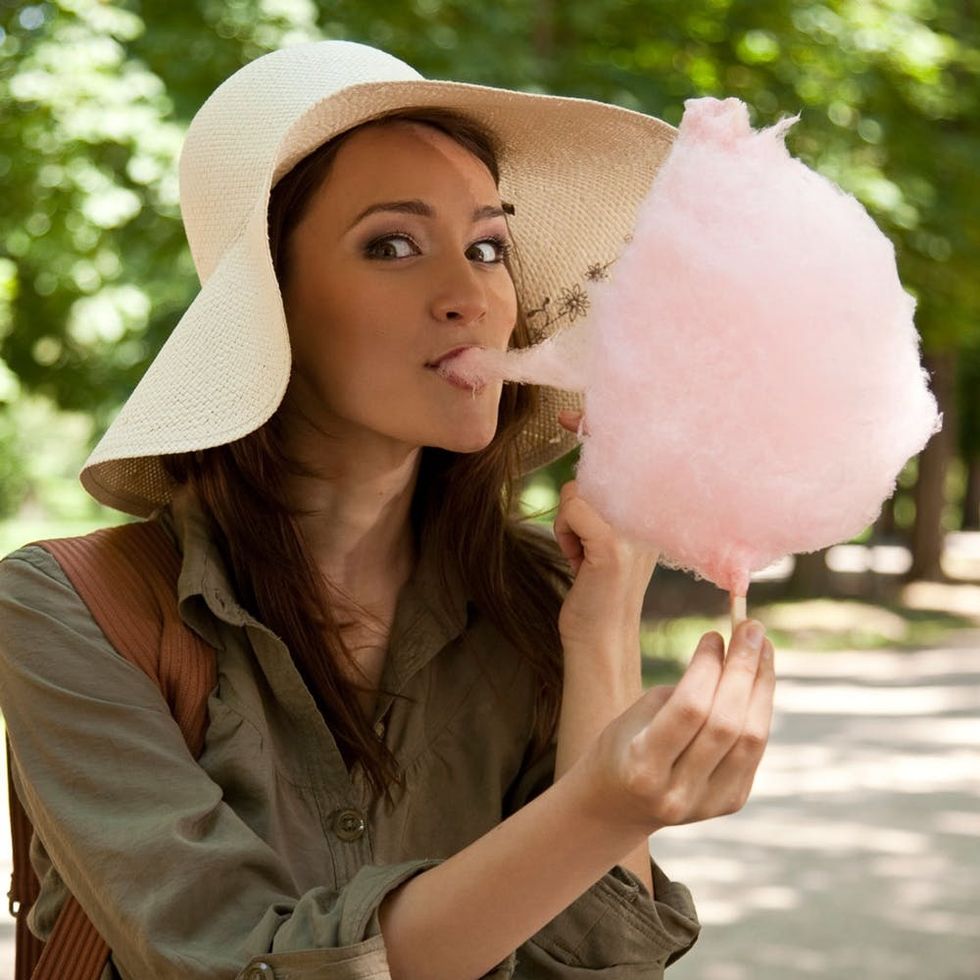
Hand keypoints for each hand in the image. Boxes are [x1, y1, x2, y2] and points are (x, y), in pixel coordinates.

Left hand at [554, 411, 658, 648]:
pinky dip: (565, 533)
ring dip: (568, 523)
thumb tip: (582, 434)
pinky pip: (573, 508)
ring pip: (579, 490)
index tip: (566, 416)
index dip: (595, 425)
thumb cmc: (596, 583)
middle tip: (581, 542)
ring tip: (584, 554)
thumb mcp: (605, 530)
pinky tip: (579, 561)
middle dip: (577, 499)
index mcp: (657, 508)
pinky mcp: (613, 547)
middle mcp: (654, 514)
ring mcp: (637, 529)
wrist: (600, 636)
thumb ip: (603, 491)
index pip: (629, 452)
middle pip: (597, 467)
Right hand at [573, 620, 775, 833]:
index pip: (689, 708)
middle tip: (751, 628)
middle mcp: (677, 792)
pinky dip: (758, 708)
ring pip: (751, 738)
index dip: (708, 666)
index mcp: (643, 767)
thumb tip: (735, 652)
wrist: (620, 803)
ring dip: (762, 686)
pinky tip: (757, 680)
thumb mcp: (638, 715)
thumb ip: (685, 692)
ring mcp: (708, 803)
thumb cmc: (625, 743)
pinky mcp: (730, 802)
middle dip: (743, 669)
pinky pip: (754, 748)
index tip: (715, 634)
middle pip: (726, 723)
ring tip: (761, 648)